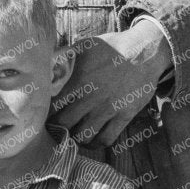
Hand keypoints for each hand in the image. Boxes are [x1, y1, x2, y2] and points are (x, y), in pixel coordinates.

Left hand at [50, 21, 171, 147]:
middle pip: (65, 124)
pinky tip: (92, 138)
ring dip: (75, 138)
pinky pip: (107, 139)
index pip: (53, 105)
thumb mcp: (85, 46)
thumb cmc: (112, 47)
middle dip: (56, 128)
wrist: (145, 52)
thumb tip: (45, 61)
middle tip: (54, 127)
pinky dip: (97, 143)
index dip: (46, 111)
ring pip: (85, 136)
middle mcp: (92, 98)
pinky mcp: (124, 116)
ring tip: (72, 134)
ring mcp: (109, 109)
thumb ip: (64, 56)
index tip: (44, 113)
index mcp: (79, 81)